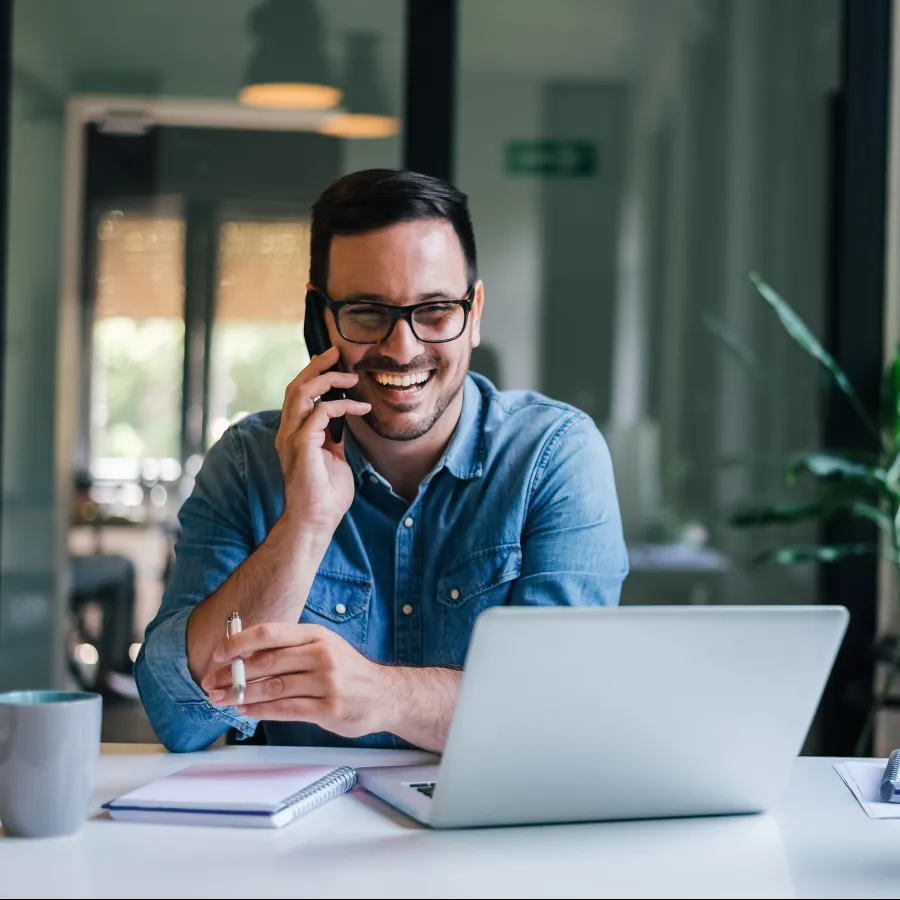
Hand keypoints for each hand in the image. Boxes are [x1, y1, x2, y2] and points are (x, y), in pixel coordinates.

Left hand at [203, 622, 393, 737]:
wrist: (384, 694)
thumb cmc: (347, 671)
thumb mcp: (323, 647)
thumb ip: (290, 650)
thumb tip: (246, 655)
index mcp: (316, 635)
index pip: (270, 633)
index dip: (239, 643)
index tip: (217, 654)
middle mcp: (321, 655)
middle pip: (266, 662)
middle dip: (233, 674)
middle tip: (211, 683)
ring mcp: (326, 682)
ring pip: (272, 688)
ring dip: (241, 695)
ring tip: (221, 699)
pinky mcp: (328, 708)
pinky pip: (285, 709)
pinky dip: (260, 711)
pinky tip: (246, 711)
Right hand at [276, 347, 369, 535]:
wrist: (317, 520)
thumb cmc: (325, 495)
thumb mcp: (333, 458)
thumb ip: (333, 438)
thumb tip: (342, 421)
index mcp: (293, 434)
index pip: (298, 394)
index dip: (313, 375)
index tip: (334, 363)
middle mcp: (287, 432)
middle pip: (295, 386)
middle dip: (316, 366)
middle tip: (336, 353)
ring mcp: (291, 438)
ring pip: (301, 392)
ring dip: (326, 379)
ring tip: (349, 376)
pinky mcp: (302, 445)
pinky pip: (319, 412)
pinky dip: (341, 406)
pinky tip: (360, 408)